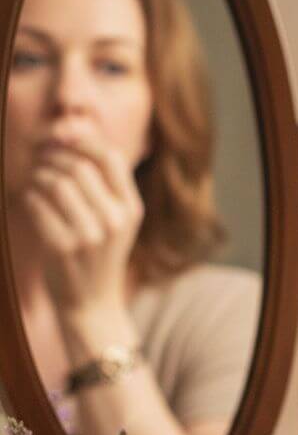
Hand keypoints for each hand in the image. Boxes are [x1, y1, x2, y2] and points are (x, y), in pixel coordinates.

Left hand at [21, 134, 143, 316]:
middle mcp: (114, 222)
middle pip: (78, 166)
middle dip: (52, 157)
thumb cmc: (100, 253)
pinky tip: (33, 203)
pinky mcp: (61, 247)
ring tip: (36, 182)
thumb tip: (79, 131)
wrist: (92, 302)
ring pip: (55, 182)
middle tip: (40, 160)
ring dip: (38, 176)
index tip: (63, 141)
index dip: (82, 141)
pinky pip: (36, 203)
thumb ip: (107, 184)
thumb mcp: (118, 221)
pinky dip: (28, 197)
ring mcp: (89, 236)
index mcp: (132, 210)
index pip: (110, 157)